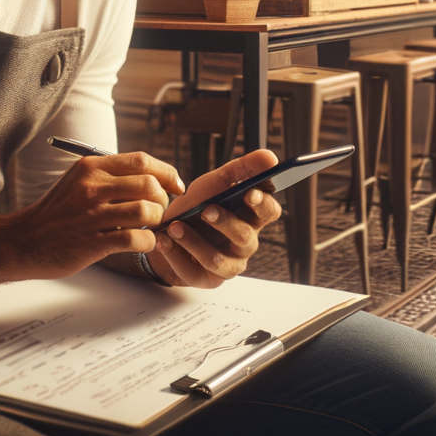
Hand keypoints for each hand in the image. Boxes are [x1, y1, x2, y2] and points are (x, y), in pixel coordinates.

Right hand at [9, 151, 184, 277]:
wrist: (23, 241)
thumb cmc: (56, 213)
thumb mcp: (78, 181)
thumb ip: (110, 176)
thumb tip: (153, 177)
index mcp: (91, 168)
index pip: (143, 160)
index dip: (168, 172)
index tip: (177, 186)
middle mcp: (92, 187)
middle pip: (149, 184)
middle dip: (163, 200)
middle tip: (158, 211)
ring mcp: (92, 215)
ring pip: (145, 211)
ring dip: (155, 221)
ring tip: (148, 227)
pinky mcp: (92, 242)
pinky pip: (135, 239)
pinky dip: (147, 242)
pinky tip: (142, 243)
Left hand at [150, 149, 281, 287]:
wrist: (167, 230)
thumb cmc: (197, 205)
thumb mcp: (215, 183)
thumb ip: (242, 169)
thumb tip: (270, 157)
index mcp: (252, 217)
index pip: (270, 212)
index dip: (262, 205)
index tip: (249, 194)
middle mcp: (245, 243)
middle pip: (245, 237)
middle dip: (225, 223)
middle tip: (206, 210)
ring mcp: (228, 264)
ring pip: (218, 260)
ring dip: (194, 242)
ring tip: (174, 227)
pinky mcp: (208, 279)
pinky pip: (195, 272)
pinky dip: (177, 255)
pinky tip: (164, 241)